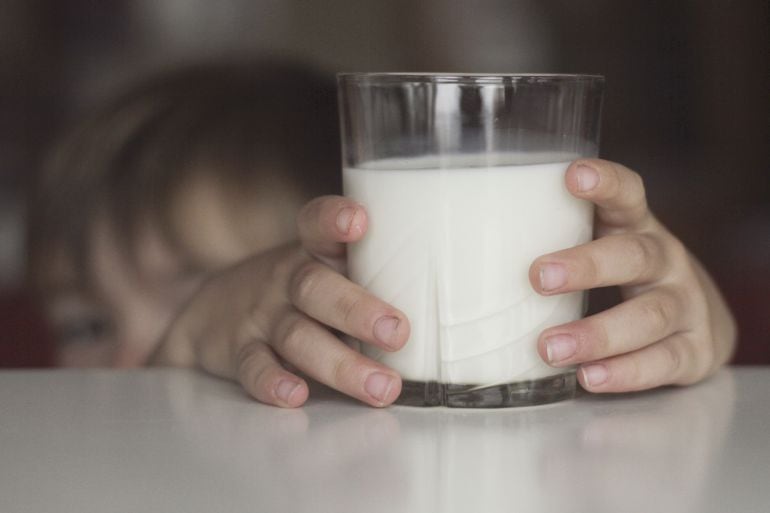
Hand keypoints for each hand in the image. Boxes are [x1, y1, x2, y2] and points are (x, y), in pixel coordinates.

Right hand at [152, 196, 409, 407]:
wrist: (214, 310)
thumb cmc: (299, 292)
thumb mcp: (324, 269)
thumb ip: (370, 275)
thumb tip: (453, 299)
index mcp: (312, 253)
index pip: (316, 224)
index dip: (334, 220)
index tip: (359, 221)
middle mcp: (286, 280)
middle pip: (315, 287)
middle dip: (357, 310)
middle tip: (397, 332)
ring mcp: (263, 317)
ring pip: (297, 336)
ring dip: (340, 364)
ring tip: (382, 387)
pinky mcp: (241, 353)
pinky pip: (254, 366)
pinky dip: (273, 382)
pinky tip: (297, 394)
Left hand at [529, 159, 736, 391]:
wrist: (700, 323)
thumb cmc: (625, 281)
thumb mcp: (599, 250)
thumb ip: (553, 244)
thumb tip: (462, 253)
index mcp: (636, 228)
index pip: (628, 195)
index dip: (605, 183)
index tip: (573, 174)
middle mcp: (666, 260)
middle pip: (634, 255)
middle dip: (587, 266)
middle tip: (538, 277)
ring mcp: (686, 305)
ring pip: (649, 316)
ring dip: (597, 333)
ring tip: (550, 348)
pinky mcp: (696, 350)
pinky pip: (664, 362)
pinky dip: (626, 372)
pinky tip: (591, 377)